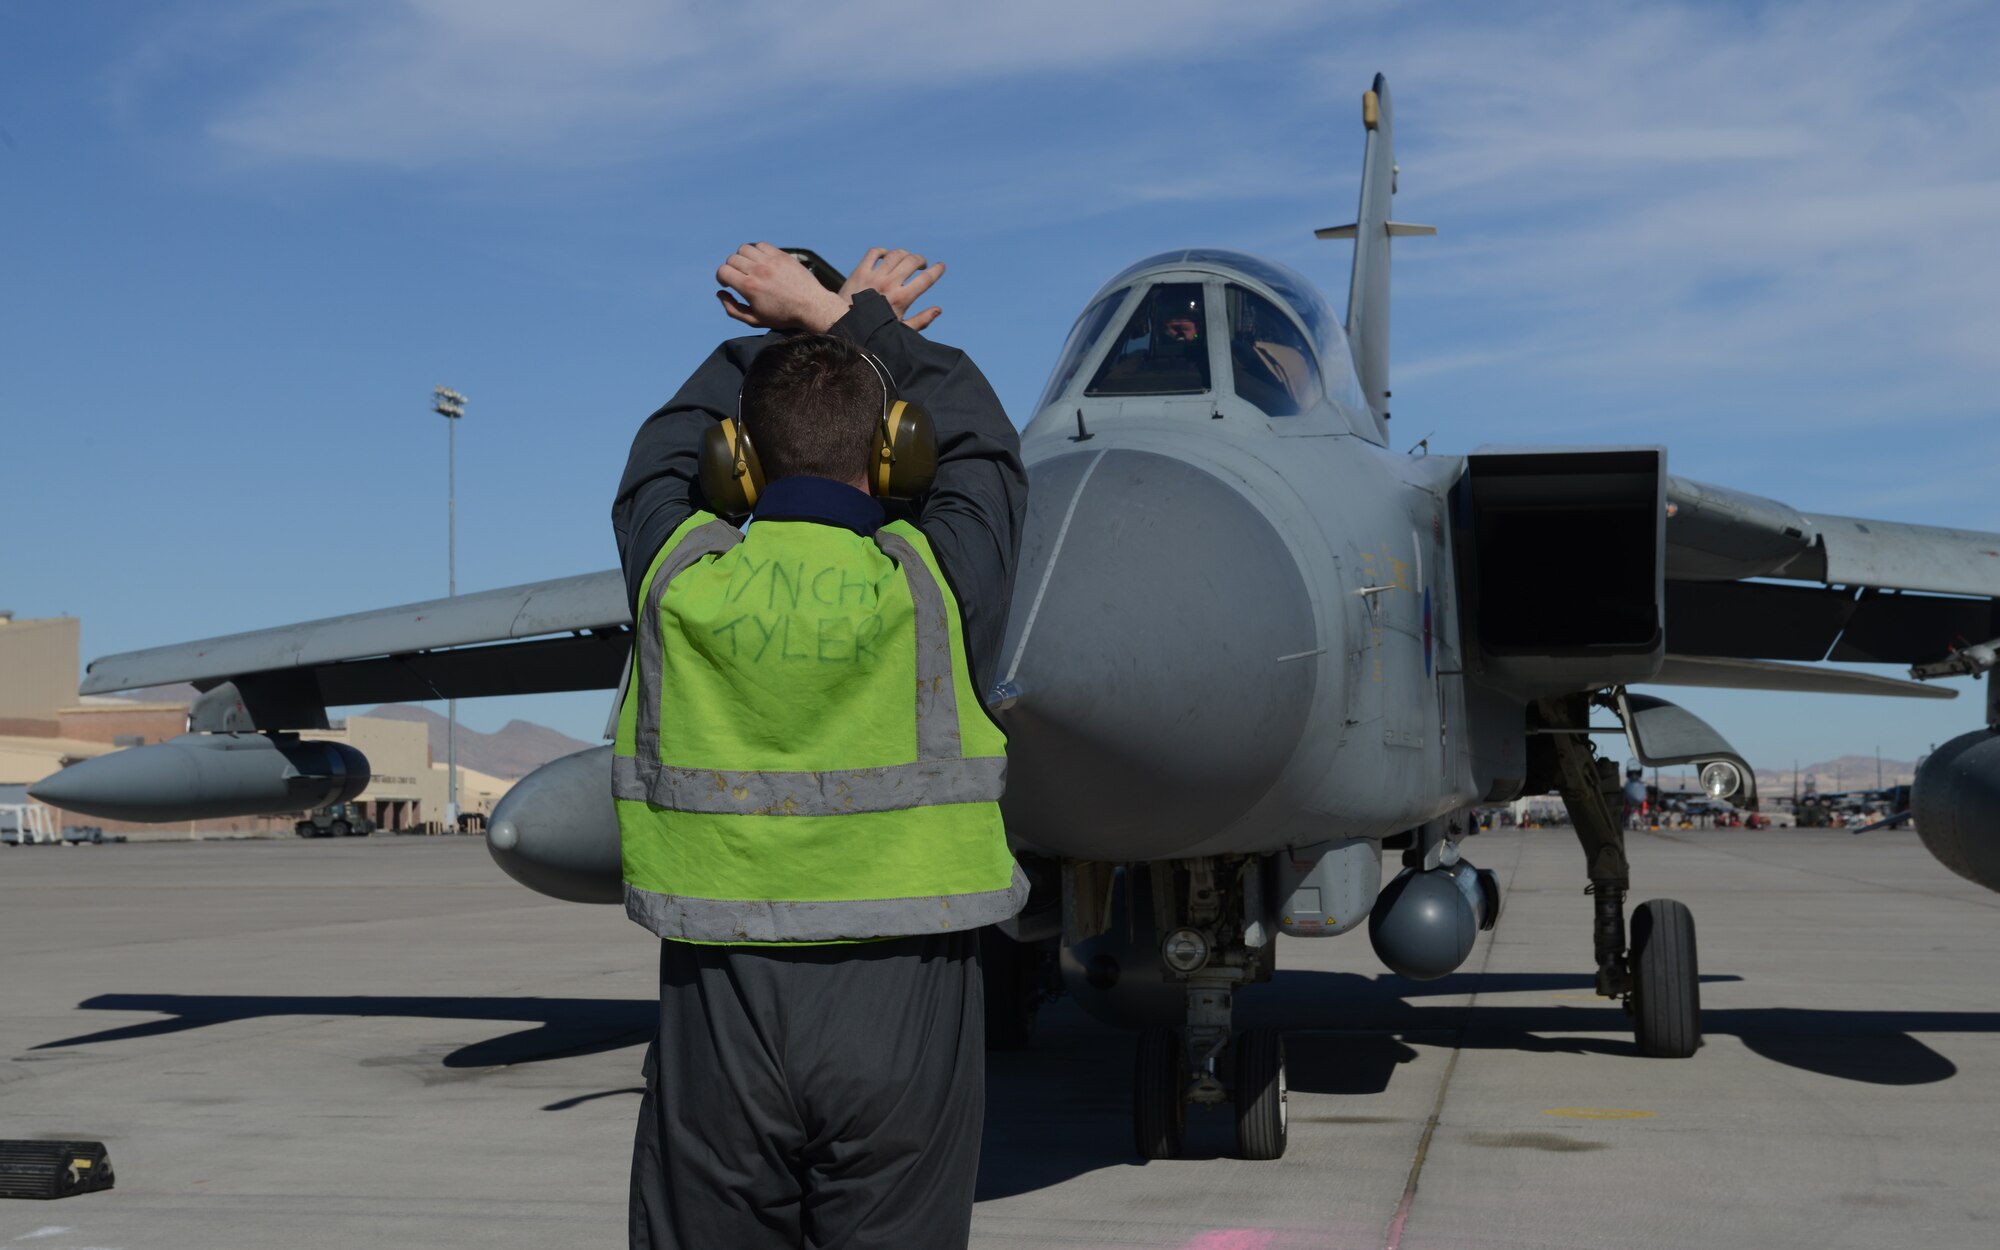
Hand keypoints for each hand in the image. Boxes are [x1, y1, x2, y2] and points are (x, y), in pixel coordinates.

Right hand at [715, 242, 851, 333]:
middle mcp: (758, 271)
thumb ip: (733, 309)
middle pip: (732, 259)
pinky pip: (761, 245)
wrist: (811, 306)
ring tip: (750, 268)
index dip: (721, 277)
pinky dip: (757, 252)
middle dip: (731, 269)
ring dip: (743, 258)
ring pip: (744, 249)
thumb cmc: (782, 316)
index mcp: (749, 288)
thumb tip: (720, 293)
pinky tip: (762, 262)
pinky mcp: (781, 255)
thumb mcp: (754, 320)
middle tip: (740, 278)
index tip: (728, 283)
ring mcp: (770, 261)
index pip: (723, 271)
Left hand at [839, 247, 944, 331]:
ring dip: (904, 254)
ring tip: (906, 259)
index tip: (941, 266)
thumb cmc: (874, 331)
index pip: (925, 279)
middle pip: (912, 261)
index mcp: (901, 299)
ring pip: (895, 254)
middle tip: (922, 264)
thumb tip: (938, 309)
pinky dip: (882, 251)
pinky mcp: (860, 271)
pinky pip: (873, 253)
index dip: (937, 270)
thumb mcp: (900, 330)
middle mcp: (889, 284)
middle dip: (921, 260)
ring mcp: (873, 276)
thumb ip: (921, 321)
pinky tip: (886, 256)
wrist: (844, 325)